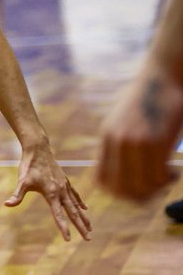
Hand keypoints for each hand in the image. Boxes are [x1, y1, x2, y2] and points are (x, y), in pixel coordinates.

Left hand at [5, 143, 91, 240]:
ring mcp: (65, 186)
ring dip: (83, 217)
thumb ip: (17, 195)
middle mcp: (61, 191)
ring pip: (77, 205)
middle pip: (73, 212)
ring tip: (90, 228)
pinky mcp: (65, 181)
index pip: (59, 215)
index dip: (63, 228)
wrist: (38, 149)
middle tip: (89, 239)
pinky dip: (80, 202)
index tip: (68, 239)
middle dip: (81, 226)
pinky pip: (75, 195)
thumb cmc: (29, 166)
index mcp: (52, 193)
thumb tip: (7, 205)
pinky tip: (85, 208)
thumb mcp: (22, 181)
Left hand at [97, 72, 182, 199]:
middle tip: (154, 190)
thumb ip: (118, 145)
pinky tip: (172, 172)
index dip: (117, 192)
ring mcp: (135, 142)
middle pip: (120, 189)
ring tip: (166, 178)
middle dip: (138, 197)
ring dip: (155, 190)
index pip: (101, 181)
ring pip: (140, 186)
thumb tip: (122, 174)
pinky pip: (157, 175)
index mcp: (107, 138)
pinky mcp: (155, 141)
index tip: (135, 189)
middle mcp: (117, 142)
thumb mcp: (122, 121)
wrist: (162, 77)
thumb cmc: (147, 101)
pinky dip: (166, 180)